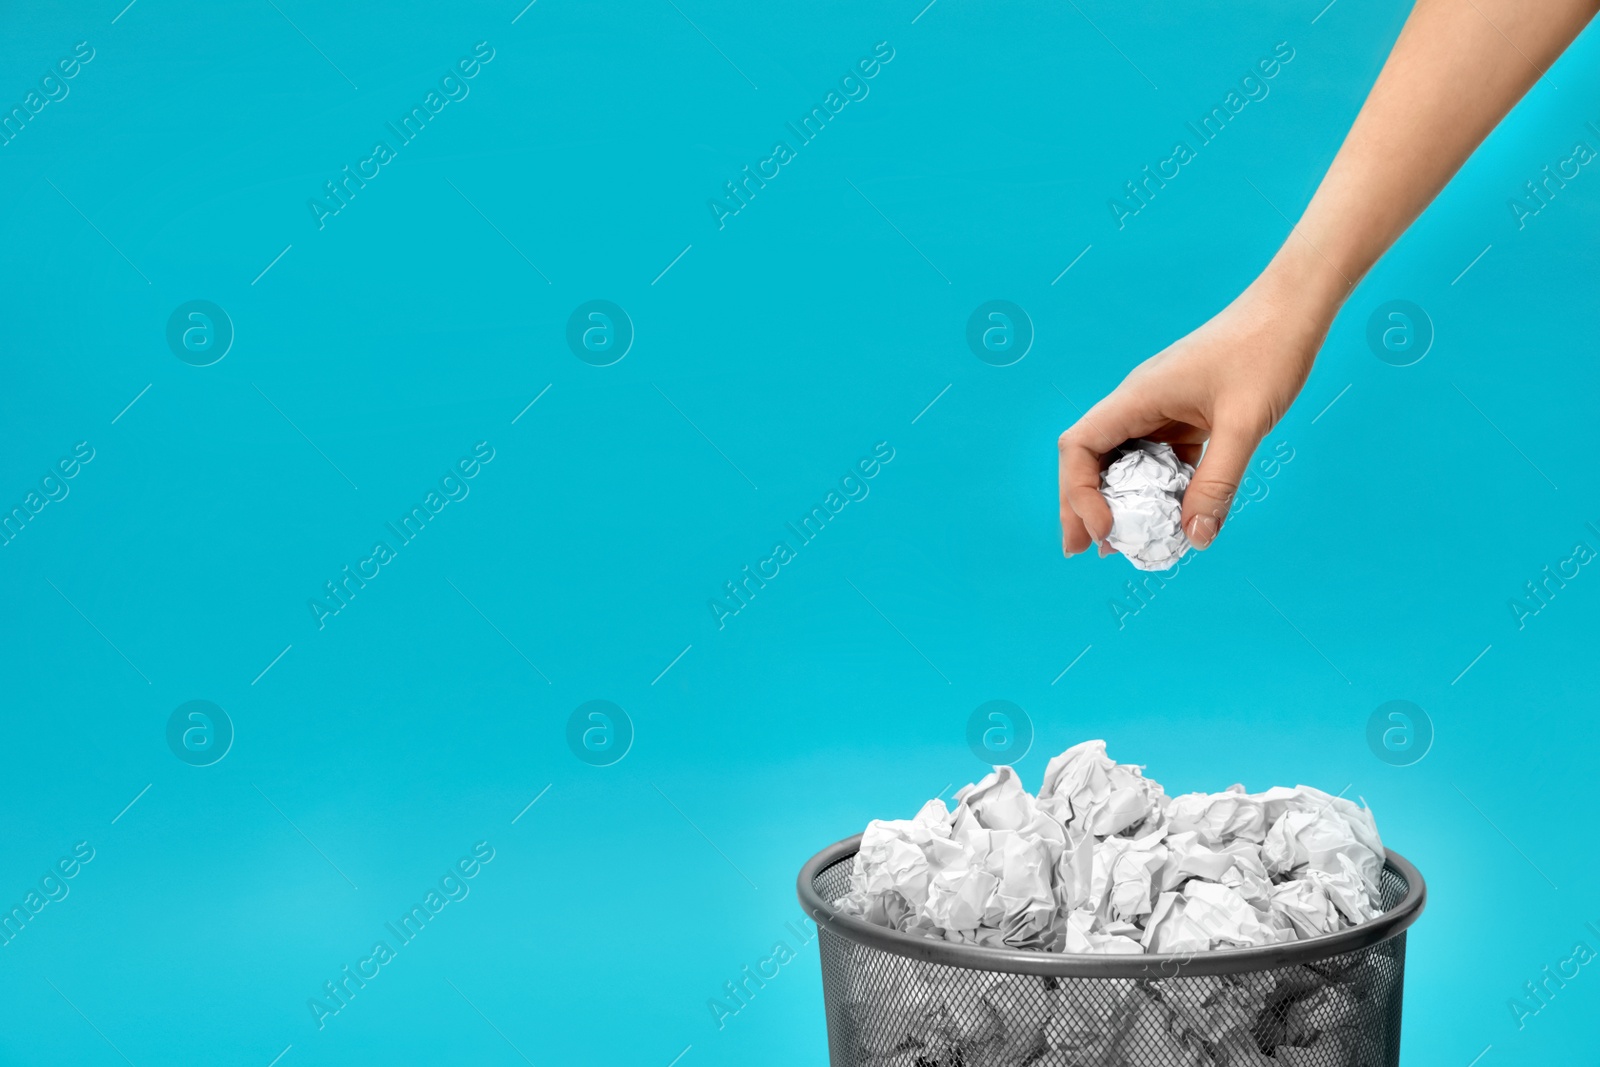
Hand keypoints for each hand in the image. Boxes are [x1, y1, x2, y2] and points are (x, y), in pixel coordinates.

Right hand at [1057, 264, 1335, 557]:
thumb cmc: (1266, 353)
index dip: (1079, 493)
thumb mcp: (1244, 423)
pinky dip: (1156, 492)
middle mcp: (1138, 403)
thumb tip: (1195, 538)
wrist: (1293, 312)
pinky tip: (1168, 519)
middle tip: (1082, 552)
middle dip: (1082, 506)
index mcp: (1137, 397)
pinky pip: (1157, 460)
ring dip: (1118, 502)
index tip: (1106, 528)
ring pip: (1122, 462)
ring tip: (1120, 545)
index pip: (1078, 446)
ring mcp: (1159, 410)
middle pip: (1089, 459)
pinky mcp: (1184, 417)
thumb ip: (1218, 482)